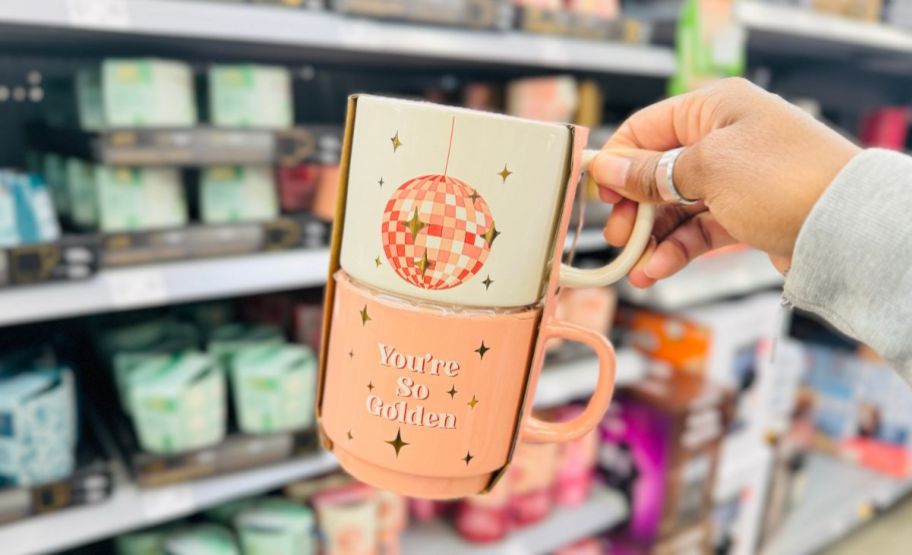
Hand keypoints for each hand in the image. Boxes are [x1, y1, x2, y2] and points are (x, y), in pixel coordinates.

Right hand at [590, 78, 859, 287]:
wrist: (846, 228)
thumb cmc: (785, 180)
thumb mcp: (706, 169)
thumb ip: (650, 172)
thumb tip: (606, 167)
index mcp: (713, 108)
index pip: (645, 128)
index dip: (618, 163)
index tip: (601, 195)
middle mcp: (723, 138)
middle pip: (656, 172)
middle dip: (634, 208)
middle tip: (619, 235)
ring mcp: (734, 178)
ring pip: (675, 207)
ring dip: (652, 238)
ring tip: (636, 267)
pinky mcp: (744, 213)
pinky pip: (697, 229)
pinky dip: (676, 249)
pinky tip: (657, 269)